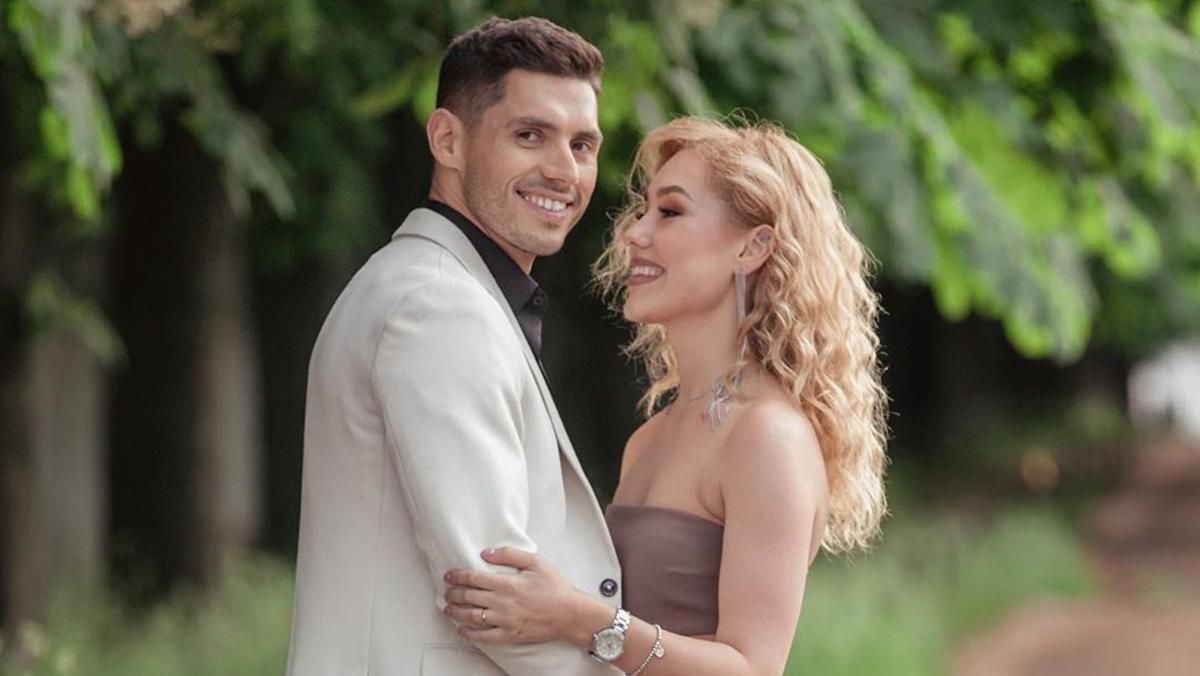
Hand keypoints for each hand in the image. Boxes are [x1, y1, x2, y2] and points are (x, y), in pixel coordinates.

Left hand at [443, 547, 576, 643]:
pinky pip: (483, 636)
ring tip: (448, 608)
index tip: (449, 575)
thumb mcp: (535, 562)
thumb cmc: (555, 587)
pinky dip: (469, 633)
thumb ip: (509, 554)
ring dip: (456, 612)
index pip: (474, 578)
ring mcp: (504, 620)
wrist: (569, 614)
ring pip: (472, 616)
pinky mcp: (509, 635)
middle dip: (453, 593)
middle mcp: (502, 602)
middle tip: (447, 591)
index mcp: (507, 583)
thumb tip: (486, 553)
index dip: (458, 576)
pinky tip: (462, 629)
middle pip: (469, 597)